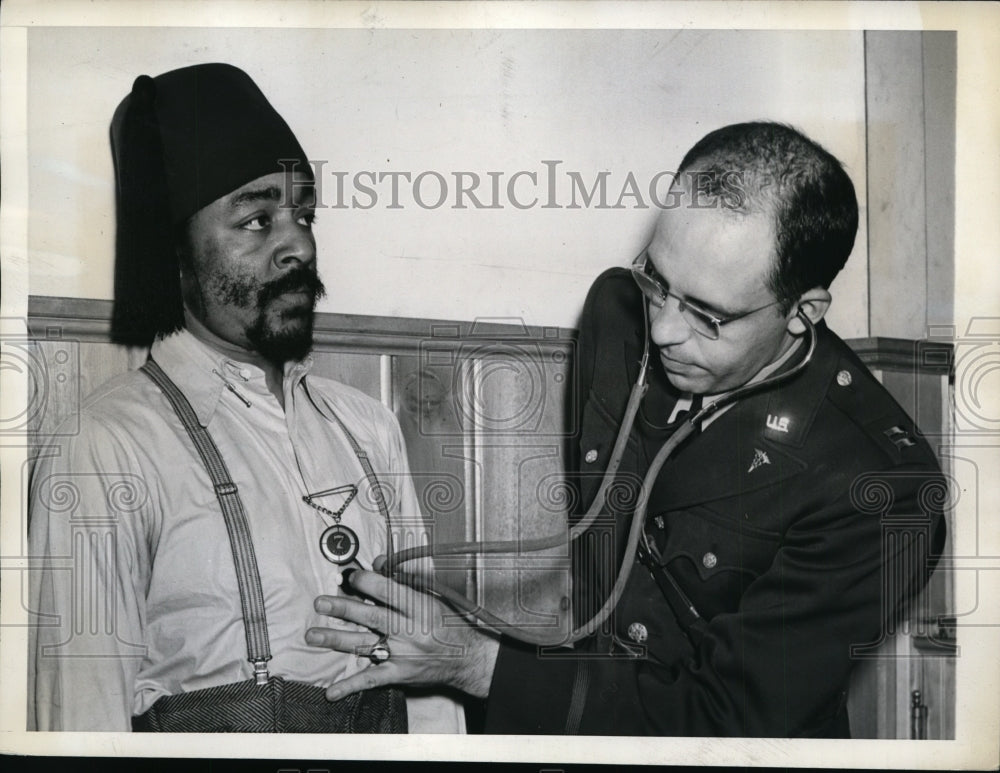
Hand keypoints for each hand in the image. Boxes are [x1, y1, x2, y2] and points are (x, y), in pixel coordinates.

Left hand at [306, 566, 499, 700]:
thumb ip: (403, 579)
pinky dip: (350, 686)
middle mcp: (409, 630)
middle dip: (343, 609)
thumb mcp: (432, 595)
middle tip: (320, 603)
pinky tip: (332, 690)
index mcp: (418, 607)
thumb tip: (377, 563)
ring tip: (314, 635)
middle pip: (371, 617)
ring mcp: (402, 654)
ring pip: (365, 645)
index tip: (351, 576)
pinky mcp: (399, 674)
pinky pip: (372, 680)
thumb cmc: (449, 623)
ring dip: (337, 640)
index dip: (367, 582)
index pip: (389, 591)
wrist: (468, 658)